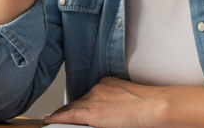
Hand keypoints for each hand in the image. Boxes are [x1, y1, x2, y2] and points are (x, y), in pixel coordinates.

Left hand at [42, 77, 203, 127]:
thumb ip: (116, 100)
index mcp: (107, 83)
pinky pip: (69, 115)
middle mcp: (97, 88)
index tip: (78, 109)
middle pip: (80, 101)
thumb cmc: (149, 103)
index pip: (90, 96)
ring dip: (66, 115)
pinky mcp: (91, 112)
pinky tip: (49, 120)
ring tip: (54, 120)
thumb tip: (112, 111)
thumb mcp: (130, 97)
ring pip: (74, 108)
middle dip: (72, 110)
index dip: (82, 104)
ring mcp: (93, 99)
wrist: (154, 105)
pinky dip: (58, 117)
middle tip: (59, 117)